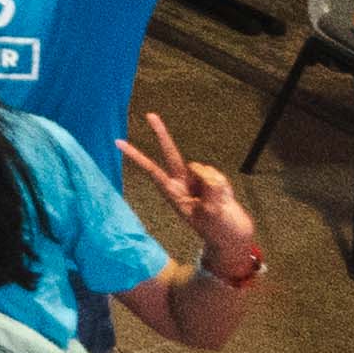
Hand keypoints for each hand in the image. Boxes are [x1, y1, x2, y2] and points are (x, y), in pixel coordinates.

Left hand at [118, 110, 254, 269]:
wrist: (236, 238)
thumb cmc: (218, 231)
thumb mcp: (211, 213)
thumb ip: (209, 188)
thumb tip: (201, 168)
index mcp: (173, 193)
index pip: (151, 170)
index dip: (136, 156)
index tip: (117, 142)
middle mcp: (183, 184)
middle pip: (171, 154)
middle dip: (162, 134)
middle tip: (149, 115)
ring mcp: (199, 181)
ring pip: (204, 170)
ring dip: (216, 186)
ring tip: (219, 205)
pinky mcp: (214, 181)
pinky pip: (219, 176)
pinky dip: (225, 187)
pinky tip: (226, 200)